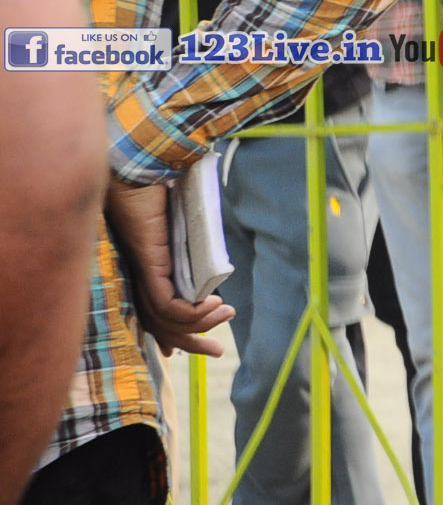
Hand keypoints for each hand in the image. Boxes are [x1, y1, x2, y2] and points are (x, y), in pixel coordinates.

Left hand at [105, 176, 233, 356]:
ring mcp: (143, 271)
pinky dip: (191, 313)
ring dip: (199, 324)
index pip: (154, 312)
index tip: (192, 346)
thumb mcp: (181, 215)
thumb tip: (210, 233)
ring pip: (166, 318)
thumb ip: (190, 230)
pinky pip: (167, 304)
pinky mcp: (149, 265)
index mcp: (146, 265)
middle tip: (219, 351)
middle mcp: (140, 274)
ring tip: (227, 313)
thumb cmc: (158, 184)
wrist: (140, 167)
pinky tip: (213, 305)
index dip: (171, 334)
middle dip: (190, 342)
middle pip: (159, 324)